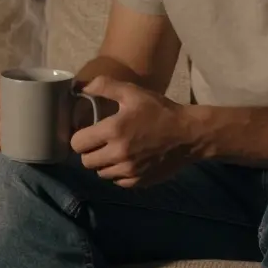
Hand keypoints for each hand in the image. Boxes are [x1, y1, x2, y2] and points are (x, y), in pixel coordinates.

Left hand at [71, 77, 196, 187]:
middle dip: (90, 152)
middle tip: (100, 143)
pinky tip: (127, 162)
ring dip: (103, 164)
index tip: (88, 133)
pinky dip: (118, 174)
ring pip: (101, 173)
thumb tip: (79, 88)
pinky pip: (118, 181)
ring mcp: (129, 170)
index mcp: (113, 130)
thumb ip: (104, 86)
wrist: (189, 134)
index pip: (77, 143)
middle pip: (86, 162)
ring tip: (114, 152)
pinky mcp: (139, 181)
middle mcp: (118, 154)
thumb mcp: (133, 92)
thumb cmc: (160, 111)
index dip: (80, 137)